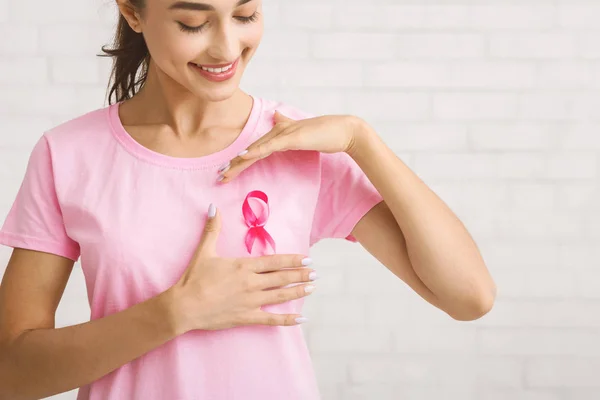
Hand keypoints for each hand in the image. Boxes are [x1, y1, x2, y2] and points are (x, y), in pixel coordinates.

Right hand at [167, 204, 317, 331]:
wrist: (184, 306)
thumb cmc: (194, 278)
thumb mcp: (204, 251)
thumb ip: (212, 229)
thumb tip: (212, 207)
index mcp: (244, 266)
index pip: (274, 262)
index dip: (293, 260)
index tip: (307, 259)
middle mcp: (251, 283)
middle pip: (282, 278)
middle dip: (300, 275)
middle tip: (315, 273)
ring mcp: (251, 301)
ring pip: (280, 296)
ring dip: (298, 292)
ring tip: (312, 288)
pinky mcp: (247, 317)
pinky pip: (271, 320)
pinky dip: (287, 319)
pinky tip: (300, 319)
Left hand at [217, 111, 361, 182]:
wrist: (344, 130)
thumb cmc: (325, 134)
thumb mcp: (302, 133)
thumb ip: (288, 126)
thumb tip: (276, 116)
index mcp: (279, 133)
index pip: (255, 149)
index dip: (241, 161)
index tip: (228, 172)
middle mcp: (278, 130)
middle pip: (251, 150)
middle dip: (234, 164)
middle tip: (220, 177)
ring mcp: (285, 133)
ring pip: (256, 149)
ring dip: (239, 161)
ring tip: (225, 172)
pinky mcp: (292, 137)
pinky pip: (270, 146)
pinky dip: (255, 151)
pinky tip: (244, 157)